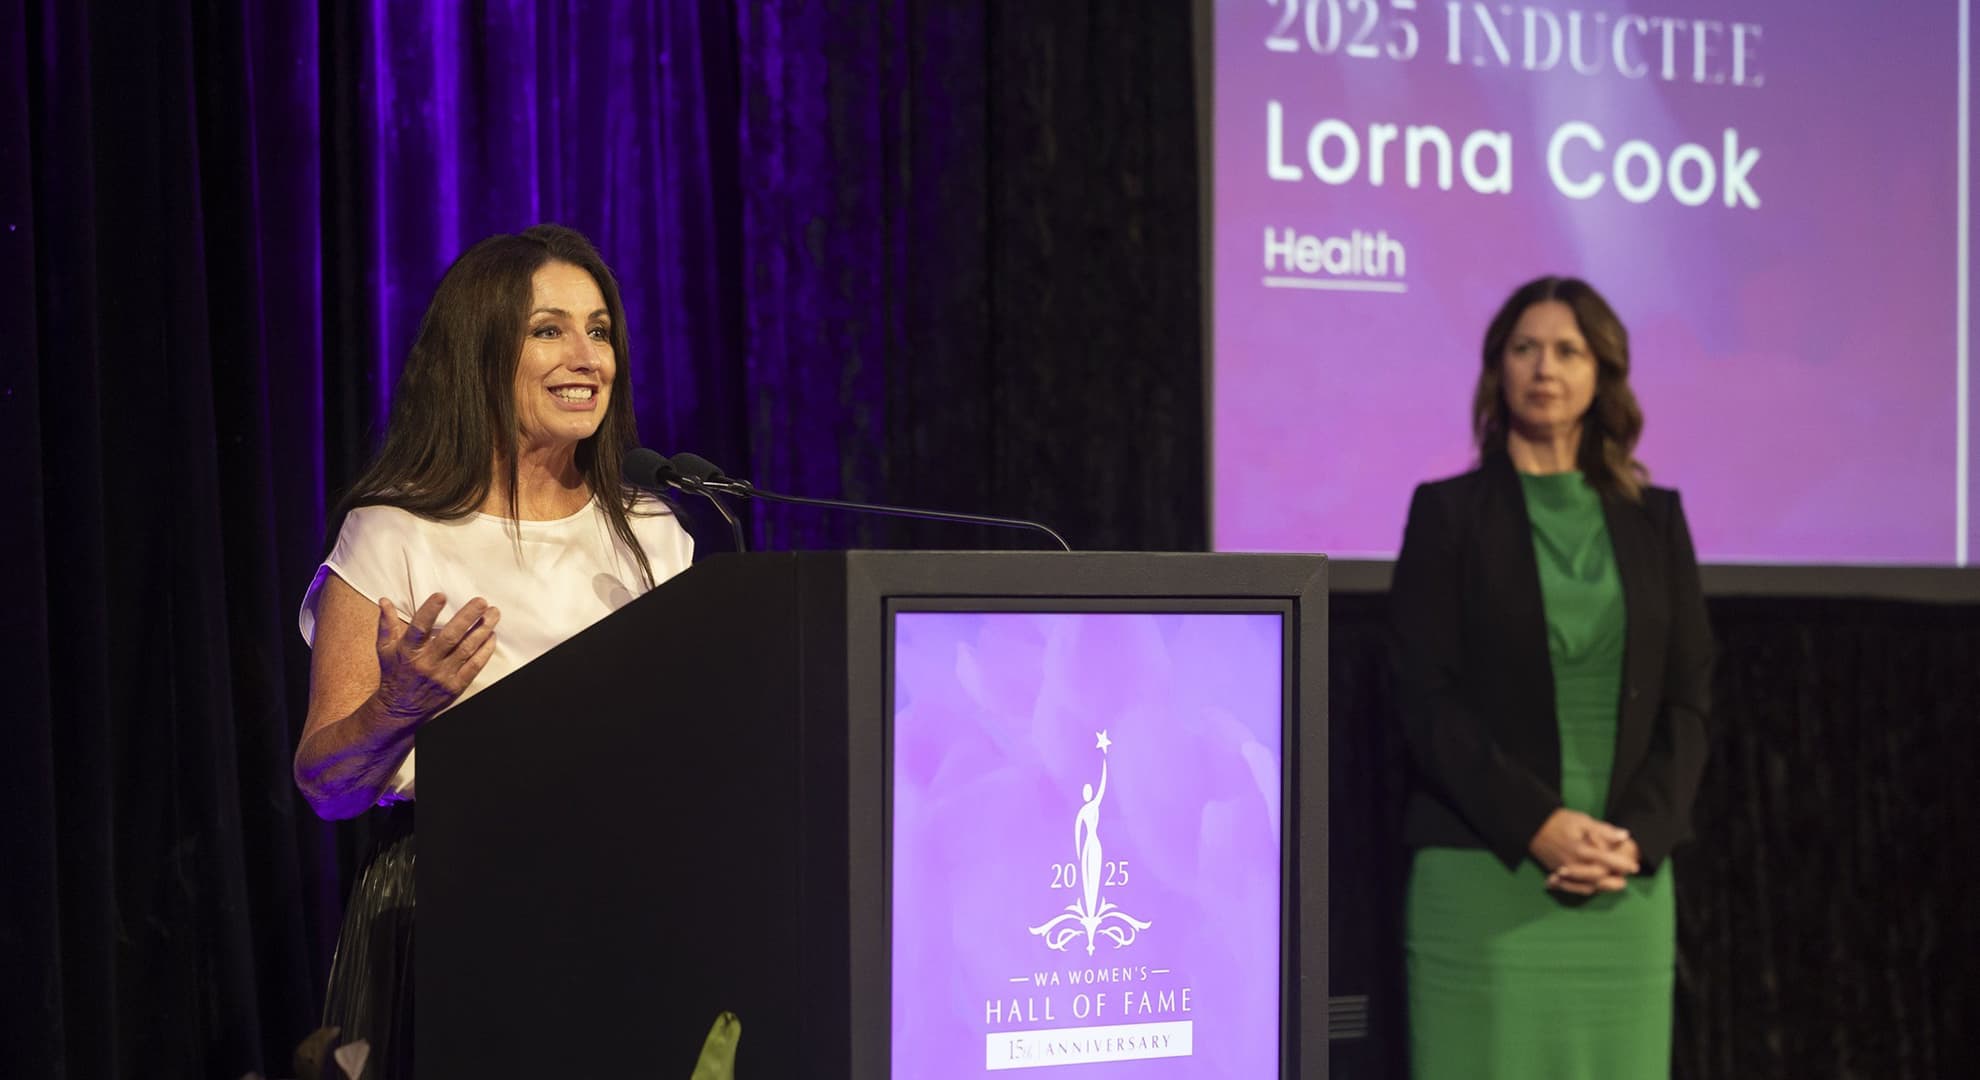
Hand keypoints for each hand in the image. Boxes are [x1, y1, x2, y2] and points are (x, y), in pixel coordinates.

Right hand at [373, 592, 498, 724]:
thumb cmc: (394, 674)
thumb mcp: (385, 649)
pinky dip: (485, 650)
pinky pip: (474, 666)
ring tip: (493, 614)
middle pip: (450, 637)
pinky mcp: (455, 686)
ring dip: (482, 630)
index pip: (419, 628)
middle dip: (467, 617)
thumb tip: (384, 600)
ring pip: (466, 649)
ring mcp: (442, 675)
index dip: (429, 611)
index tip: (441, 596)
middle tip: (481, 601)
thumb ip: (386, 624)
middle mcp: (426, 662)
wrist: (399, 709)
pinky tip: (492, 636)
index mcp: (408, 651)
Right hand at [1530, 809, 1636, 894]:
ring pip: (1587, 887)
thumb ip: (1604, 830)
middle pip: (1599, 879)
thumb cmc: (1559, 821)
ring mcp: (1564, 872)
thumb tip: (1624, 836)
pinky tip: (1593, 887)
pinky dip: (1584, 889)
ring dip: (1602, 887)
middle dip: (1615, 881)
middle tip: (1625, 880)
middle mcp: (1573, 864)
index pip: (1607, 861)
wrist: (1532, 825)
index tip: (1634, 868)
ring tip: (1614, 884)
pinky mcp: (1556, 874)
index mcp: (1581, 849)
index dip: (1622, 865)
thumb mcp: (1582, 820)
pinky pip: (1573, 888)